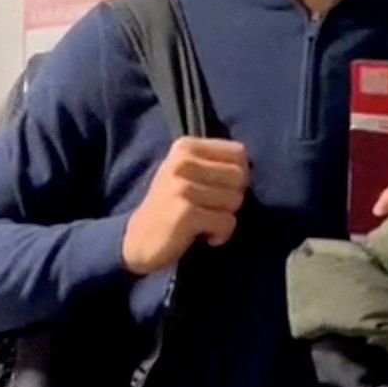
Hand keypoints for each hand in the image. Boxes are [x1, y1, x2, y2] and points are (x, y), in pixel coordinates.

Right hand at [122, 137, 248, 274]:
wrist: (137, 240)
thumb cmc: (171, 204)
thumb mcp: (186, 172)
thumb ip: (215, 163)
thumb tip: (250, 166)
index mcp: (185, 146)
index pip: (239, 153)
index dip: (238, 174)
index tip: (219, 189)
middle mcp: (182, 162)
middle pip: (240, 176)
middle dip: (232, 197)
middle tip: (211, 208)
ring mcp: (183, 187)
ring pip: (235, 200)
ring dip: (224, 217)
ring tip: (203, 220)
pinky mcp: (186, 213)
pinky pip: (227, 222)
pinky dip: (221, 235)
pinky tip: (204, 236)